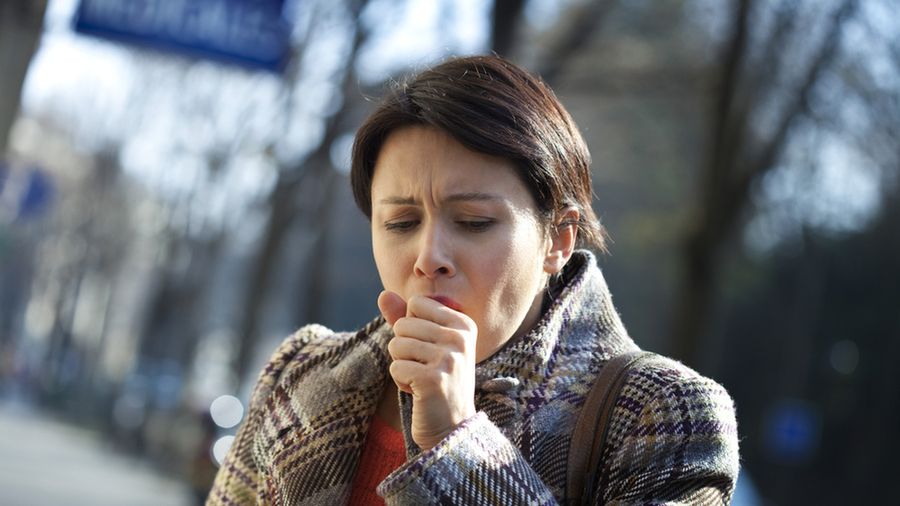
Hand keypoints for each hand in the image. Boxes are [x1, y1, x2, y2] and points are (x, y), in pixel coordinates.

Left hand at [378, 290, 477, 449]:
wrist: (452, 427)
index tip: (430, 349)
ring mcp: (449, 358)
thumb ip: (405, 318)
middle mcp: (460, 338)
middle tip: (425, 368)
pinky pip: (395, 367)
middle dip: (404, 348)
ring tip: (422, 379)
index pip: (416, 304)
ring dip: (402, 365)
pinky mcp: (433, 379)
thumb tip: (383, 294)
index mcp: (463, 323)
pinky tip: (419, 392)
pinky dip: (401, 382)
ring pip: (396, 345)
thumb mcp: (425, 344)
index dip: (412, 327)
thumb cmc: (438, 381)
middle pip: (403, 324)